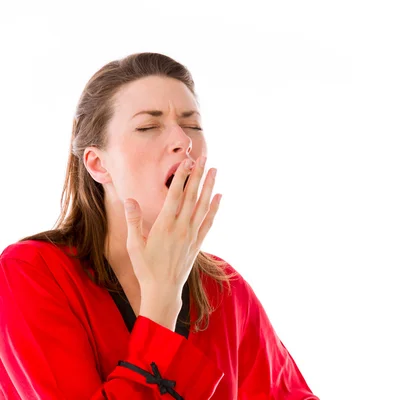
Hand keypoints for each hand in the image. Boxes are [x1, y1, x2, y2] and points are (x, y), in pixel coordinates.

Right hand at [122, 155, 220, 292]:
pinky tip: (219, 196)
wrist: (163, 290)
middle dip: (198, 175)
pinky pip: (209, 221)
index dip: (181, 177)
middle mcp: (181, 228)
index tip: (187, 162)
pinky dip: (215, 208)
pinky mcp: (198, 242)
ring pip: (203, 206)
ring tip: (215, 170)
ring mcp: (192, 235)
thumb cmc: (145, 267)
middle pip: (192, 196)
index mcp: (164, 225)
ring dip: (209, 186)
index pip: (175, 195)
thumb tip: (130, 200)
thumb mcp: (133, 245)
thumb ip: (133, 221)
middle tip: (204, 158)